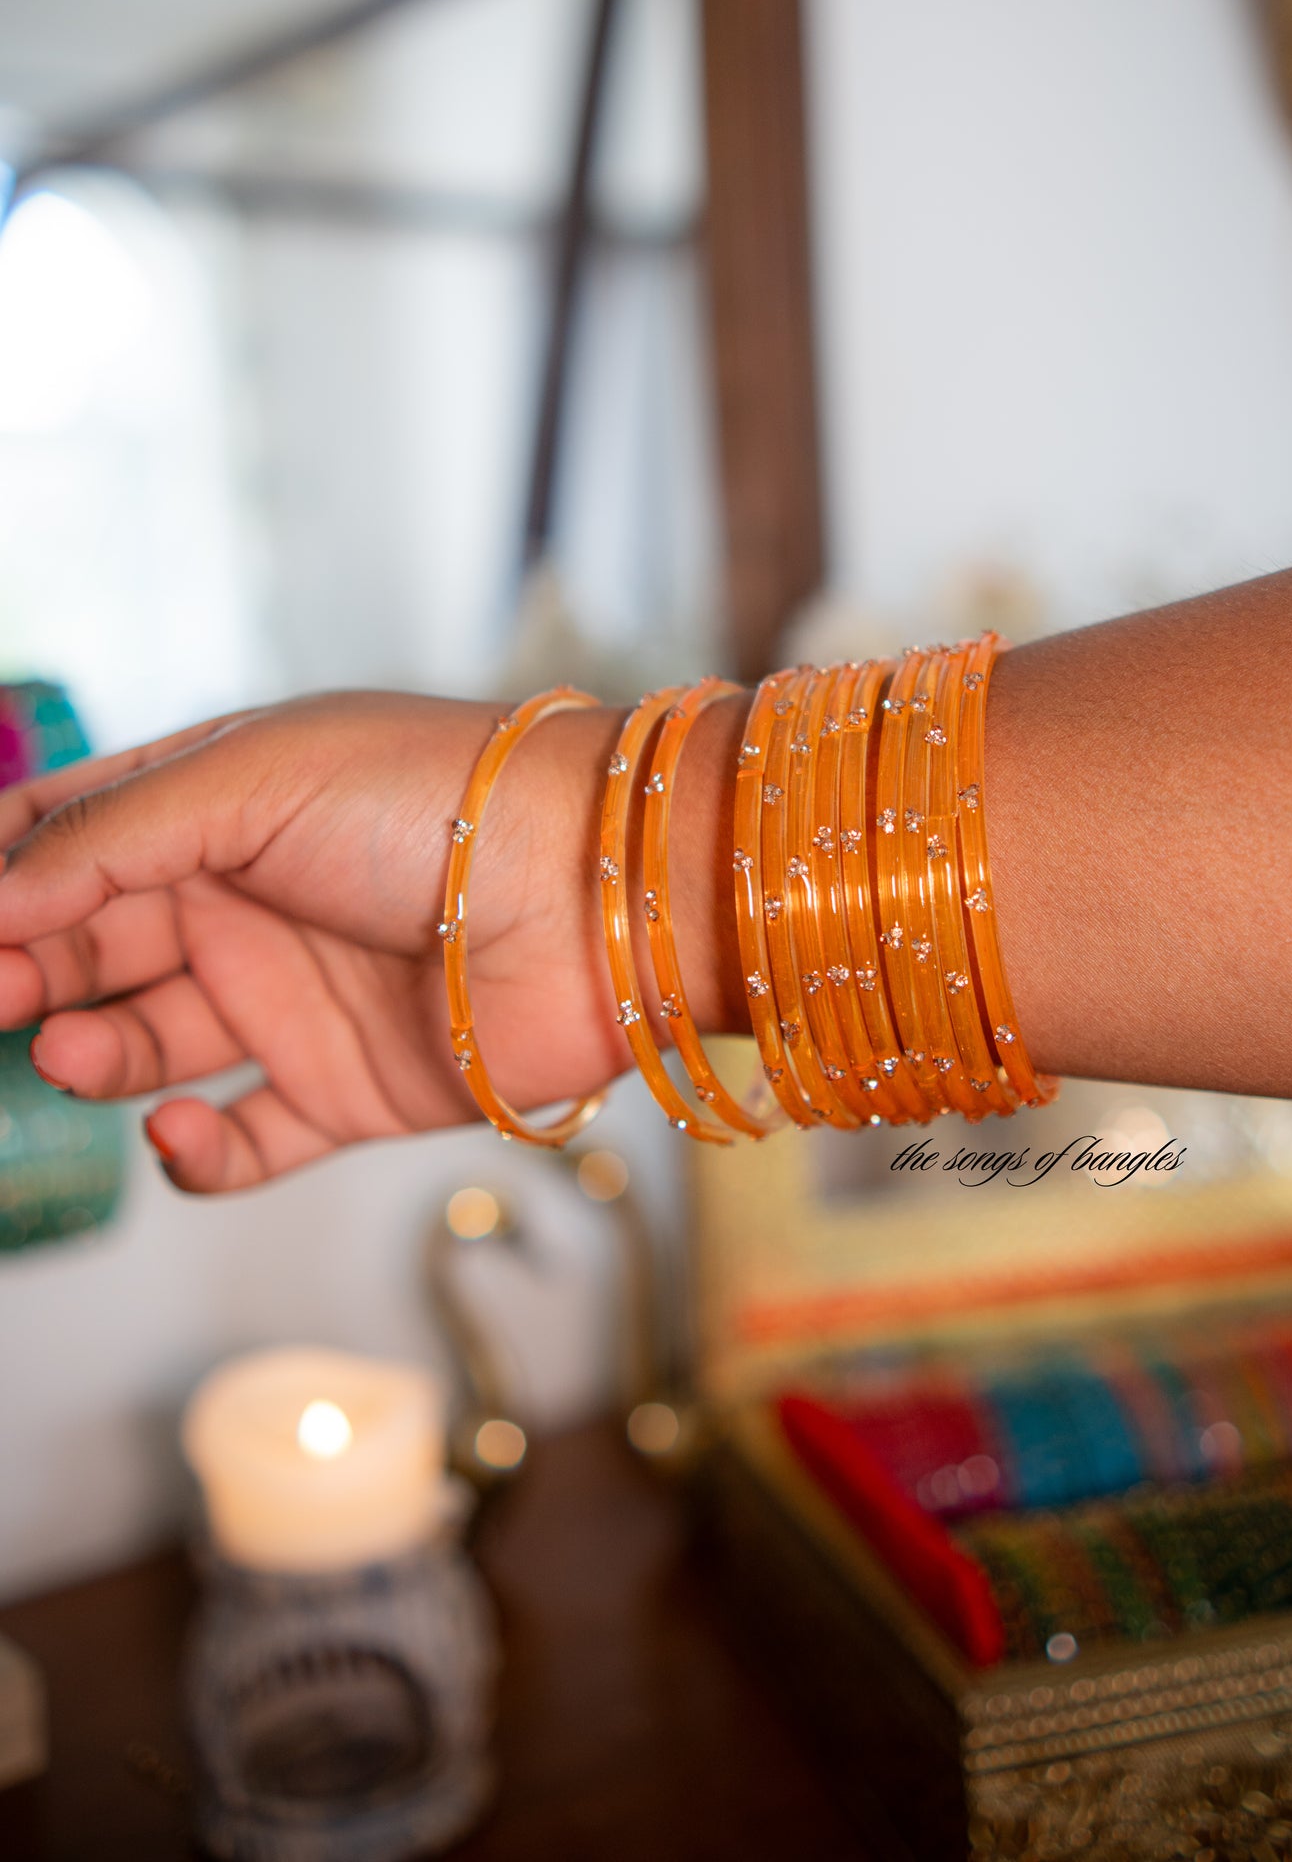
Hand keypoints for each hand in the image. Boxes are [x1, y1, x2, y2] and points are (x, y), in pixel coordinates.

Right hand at [0, 691, 743, 1193]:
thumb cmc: (436, 801)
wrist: (593, 894)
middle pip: (100, 944)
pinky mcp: (346, 1091)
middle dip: (33, 969)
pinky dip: (192, 1153)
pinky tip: (175, 1130)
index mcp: (226, 801)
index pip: (82, 833)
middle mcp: (253, 899)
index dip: (11, 871)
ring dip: (98, 1056)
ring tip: (77, 1053)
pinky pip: (240, 1141)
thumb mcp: (252, 778)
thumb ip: (113, 838)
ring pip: (151, 1044)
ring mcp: (297, 998)